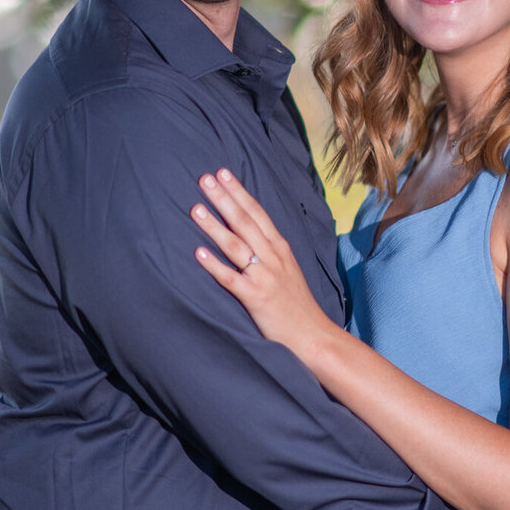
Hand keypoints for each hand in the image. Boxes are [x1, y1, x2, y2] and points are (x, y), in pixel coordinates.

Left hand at [191, 170, 332, 361]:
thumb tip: (246, 232)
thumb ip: (269, 250)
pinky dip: (214, 265)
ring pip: (236, 246)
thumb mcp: (287, 268)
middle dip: (224, 199)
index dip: (238, 192)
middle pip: (244, 222)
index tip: (222, 173)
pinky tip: (198, 253)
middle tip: (204, 179)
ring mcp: (265, 277)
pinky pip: (231, 279)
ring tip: (195, 209)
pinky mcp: (256, 299)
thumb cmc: (296, 304)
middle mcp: (273, 258)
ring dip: (214, 226)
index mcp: (280, 248)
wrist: (313, 335)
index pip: (257, 213)